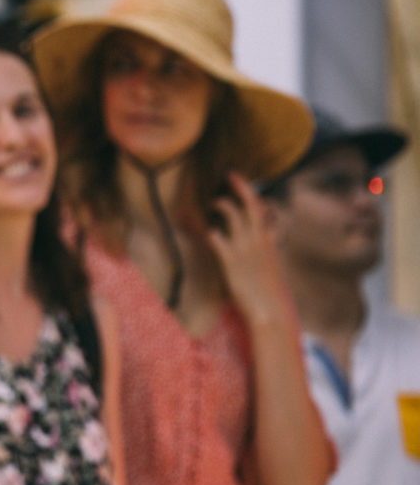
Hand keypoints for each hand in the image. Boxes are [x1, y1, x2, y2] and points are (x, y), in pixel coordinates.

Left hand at [205, 171, 287, 324]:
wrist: (270, 310)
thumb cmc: (270, 290)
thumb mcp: (273, 263)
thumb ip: (271, 247)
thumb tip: (273, 235)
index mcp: (269, 241)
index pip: (265, 211)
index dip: (253, 197)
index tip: (244, 185)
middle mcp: (259, 241)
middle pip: (252, 205)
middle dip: (240, 187)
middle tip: (230, 174)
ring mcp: (245, 250)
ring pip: (234, 217)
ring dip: (223, 206)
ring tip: (214, 203)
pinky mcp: (232, 263)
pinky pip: (219, 240)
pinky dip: (213, 234)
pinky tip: (209, 233)